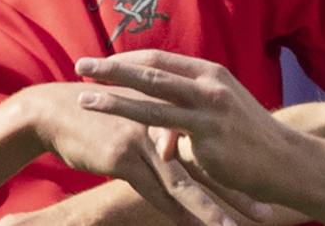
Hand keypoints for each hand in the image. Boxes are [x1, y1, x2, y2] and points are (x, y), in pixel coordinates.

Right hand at [8, 84, 250, 225]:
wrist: (57, 110)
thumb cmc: (102, 114)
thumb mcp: (141, 114)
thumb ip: (168, 128)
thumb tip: (187, 145)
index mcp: (177, 111)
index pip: (218, 145)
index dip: (242, 168)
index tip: (268, 189)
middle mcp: (168, 123)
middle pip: (210, 165)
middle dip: (239, 192)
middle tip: (267, 214)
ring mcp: (147, 140)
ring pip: (186, 182)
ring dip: (210, 210)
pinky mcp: (124, 156)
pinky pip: (154, 191)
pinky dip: (173, 212)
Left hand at [76, 51, 324, 220]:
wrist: (284, 161)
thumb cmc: (251, 139)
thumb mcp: (222, 113)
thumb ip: (191, 111)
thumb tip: (165, 131)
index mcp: (211, 73)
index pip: (160, 59)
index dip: (127, 59)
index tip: (101, 61)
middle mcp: (209, 83)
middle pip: (150, 70)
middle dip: (111, 68)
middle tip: (81, 65)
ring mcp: (208, 108)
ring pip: (151, 97)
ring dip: (114, 96)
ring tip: (83, 98)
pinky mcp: (207, 135)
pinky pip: (164, 129)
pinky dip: (136, 125)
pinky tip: (116, 134)